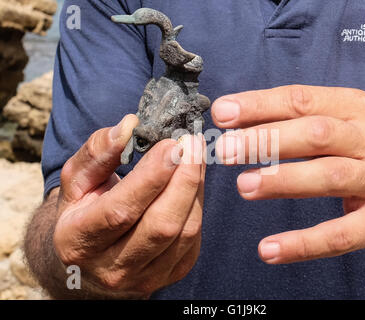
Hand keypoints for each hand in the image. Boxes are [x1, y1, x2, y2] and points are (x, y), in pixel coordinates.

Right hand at [53, 115, 204, 297]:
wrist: (92, 255)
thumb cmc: (83, 209)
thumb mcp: (76, 179)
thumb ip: (97, 152)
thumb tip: (129, 125)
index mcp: (79, 241)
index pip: (121, 210)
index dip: (151, 177)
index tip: (173, 144)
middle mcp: (112, 268)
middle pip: (161, 225)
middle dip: (184, 179)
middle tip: (193, 143)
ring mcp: (145, 278)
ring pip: (184, 232)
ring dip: (195, 188)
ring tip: (196, 155)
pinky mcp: (170, 274)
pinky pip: (194, 238)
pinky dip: (198, 204)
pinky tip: (193, 180)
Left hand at [212, 85, 364, 263]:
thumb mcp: (354, 119)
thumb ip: (307, 119)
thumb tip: (247, 122)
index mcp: (356, 109)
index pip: (302, 100)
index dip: (260, 105)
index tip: (223, 112)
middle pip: (314, 134)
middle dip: (267, 140)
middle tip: (228, 148)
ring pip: (328, 177)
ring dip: (284, 181)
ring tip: (245, 186)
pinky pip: (340, 234)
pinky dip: (303, 244)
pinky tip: (270, 249)